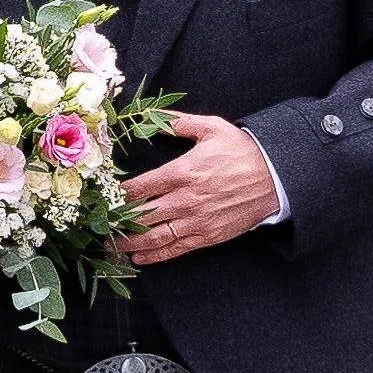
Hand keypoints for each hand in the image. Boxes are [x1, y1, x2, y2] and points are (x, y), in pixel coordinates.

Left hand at [116, 113, 278, 264]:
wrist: (276, 177)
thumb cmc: (243, 150)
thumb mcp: (211, 128)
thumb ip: (178, 122)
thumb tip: (152, 116)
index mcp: (182, 171)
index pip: (138, 188)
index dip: (117, 196)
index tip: (103, 199)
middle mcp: (185, 199)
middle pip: (140, 216)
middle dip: (116, 223)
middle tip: (97, 226)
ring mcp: (196, 220)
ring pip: (153, 237)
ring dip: (128, 244)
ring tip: (109, 245)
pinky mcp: (207, 236)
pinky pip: (175, 249)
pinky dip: (154, 256)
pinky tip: (138, 257)